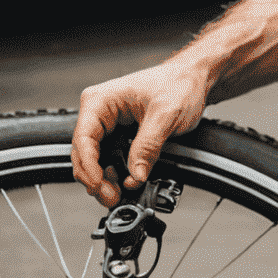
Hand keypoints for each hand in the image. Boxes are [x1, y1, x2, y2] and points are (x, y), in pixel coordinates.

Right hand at [72, 62, 209, 205]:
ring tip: (119, 193)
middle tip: (112, 196)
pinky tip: (125, 183)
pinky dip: (115, 174)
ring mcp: (108, 124)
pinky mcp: (119, 135)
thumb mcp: (166, 115)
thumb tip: (136, 175)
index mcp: (100, 100)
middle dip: (95, 178)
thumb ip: (148, 146)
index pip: (83, 139)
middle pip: (84, 154)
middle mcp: (99, 112)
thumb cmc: (179, 84)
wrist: (194, 80)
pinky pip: (109, 158)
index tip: (99, 185)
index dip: (88, 166)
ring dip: (104, 180)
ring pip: (94, 160)